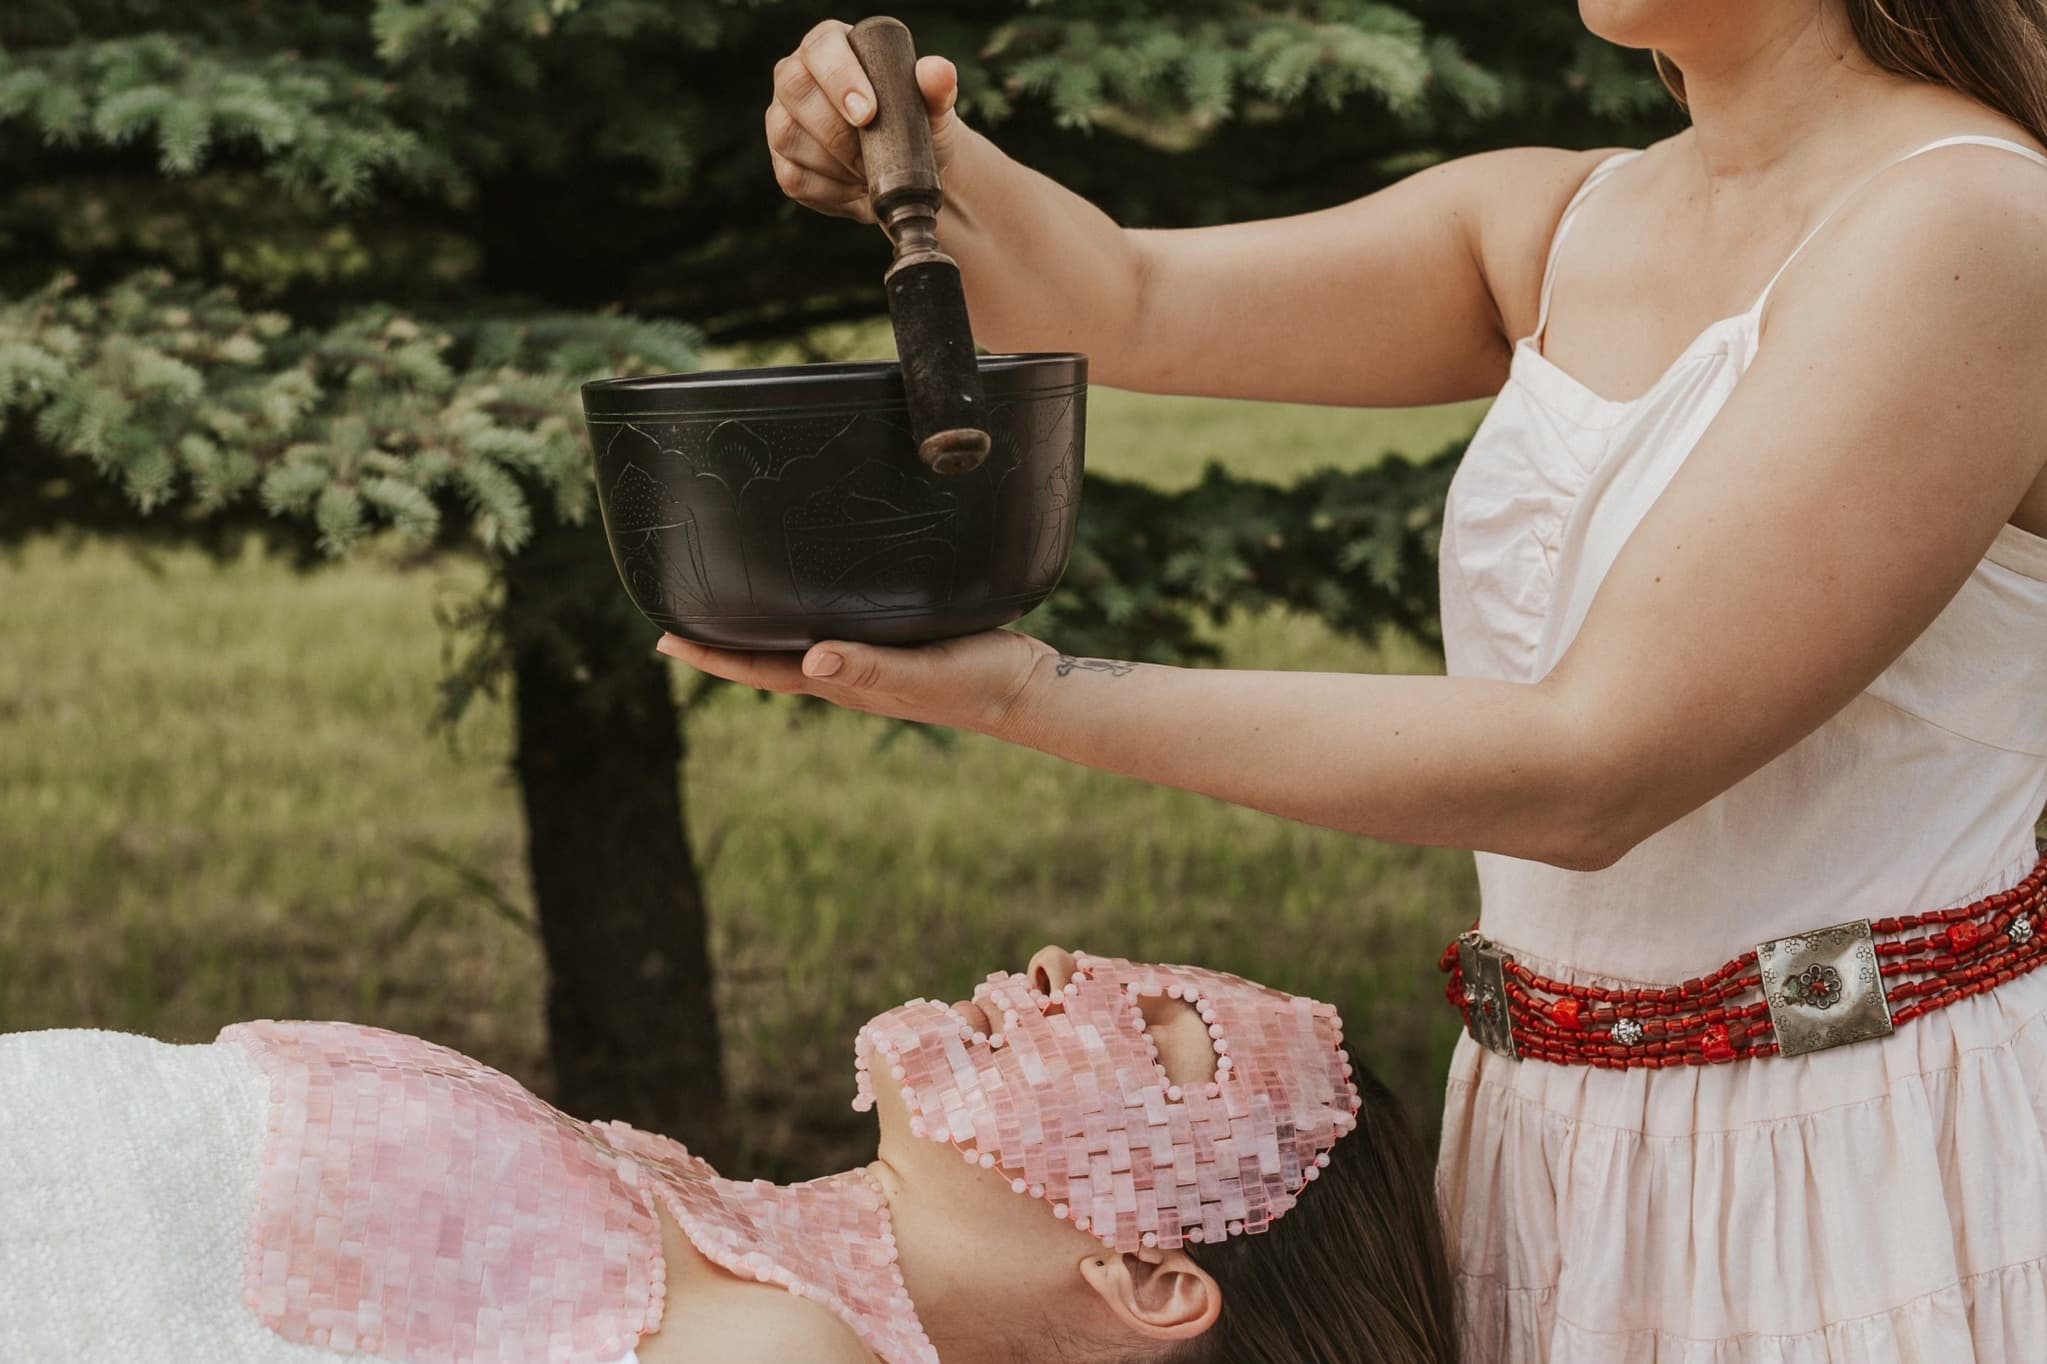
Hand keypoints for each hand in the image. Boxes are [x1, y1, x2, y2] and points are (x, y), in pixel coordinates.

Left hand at [655, 628, 1054, 737]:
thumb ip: (871, 668)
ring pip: (795, 647)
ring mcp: (870, 662)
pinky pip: (832, 631)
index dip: (711, 658)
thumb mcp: (923, 672)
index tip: (663, 641)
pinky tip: (806, 599)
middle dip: (720, 644)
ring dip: (756, 632)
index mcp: (843, 682)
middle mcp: (847, 673)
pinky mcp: (896, 642)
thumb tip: (811, 661)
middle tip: (671, 621)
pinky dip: (801, 619)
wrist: (1030, 689)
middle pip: (767, 660)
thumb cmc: (978, 682)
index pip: (760, 670)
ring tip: (722, 609)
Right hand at [766, 18, 962, 223]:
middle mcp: (797, 76)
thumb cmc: (916, 124)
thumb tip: (937, 72)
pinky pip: (794, 177)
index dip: (840, 78)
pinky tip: (854, 190)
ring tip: (869, 173)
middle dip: (835, 129)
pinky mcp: (783, 162)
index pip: (821, 49)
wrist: (911, 170)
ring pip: (788, 136)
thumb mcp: (932, 105)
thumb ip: (936, 86)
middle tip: (870, 157)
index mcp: (829, 47)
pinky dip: (830, 191)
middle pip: (795, 90)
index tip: (868, 114)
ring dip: (834, 164)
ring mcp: (784, 119)